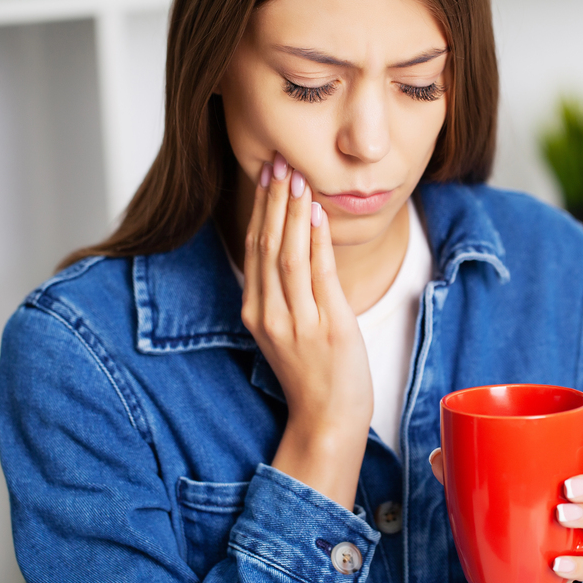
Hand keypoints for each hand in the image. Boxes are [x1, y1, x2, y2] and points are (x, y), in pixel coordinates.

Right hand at [241, 152, 373, 509]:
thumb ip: (283, 292)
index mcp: (256, 312)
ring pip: (288, 255)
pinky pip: (319, 275)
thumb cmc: (313, 375)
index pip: (255, 249)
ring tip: (296, 177)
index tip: (266, 174)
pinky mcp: (328, 328)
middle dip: (273, 200)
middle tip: (279, 162)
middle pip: (267, 245)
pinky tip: (317, 214)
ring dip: (292, 212)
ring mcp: (297, 322)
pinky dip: (317, 242)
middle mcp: (270, 314)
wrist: (327, 420)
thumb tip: (293, 244)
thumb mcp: (286, 331)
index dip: (260, 209)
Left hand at [428, 445, 582, 582]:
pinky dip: (580, 564)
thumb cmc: (506, 510)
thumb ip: (464, 469)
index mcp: (573, 469)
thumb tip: (439, 455)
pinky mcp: (581, 563)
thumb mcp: (486, 487)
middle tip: (566, 488)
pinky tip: (558, 562)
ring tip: (559, 516)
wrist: (511, 565)